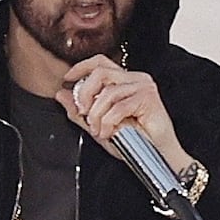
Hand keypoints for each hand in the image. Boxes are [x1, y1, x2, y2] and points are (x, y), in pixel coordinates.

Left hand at [57, 57, 184, 176]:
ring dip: (97, 116)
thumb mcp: (99, 125)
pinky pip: (118, 107)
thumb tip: (61, 95)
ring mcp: (143, 87)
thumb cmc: (136, 142)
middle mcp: (135, 79)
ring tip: (99, 130)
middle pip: (100, 72)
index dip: (81, 67)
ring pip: (107, 92)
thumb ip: (79, 111)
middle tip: (83, 113)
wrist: (158, 156)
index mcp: (125, 81)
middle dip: (84, 94)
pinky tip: (109, 133)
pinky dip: (109, 122)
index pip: (100, 62)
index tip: (67, 80)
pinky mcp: (149, 98)